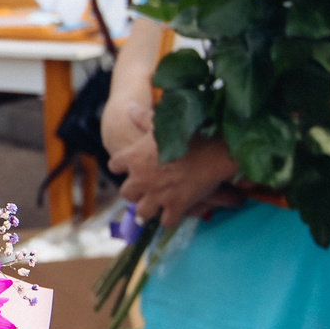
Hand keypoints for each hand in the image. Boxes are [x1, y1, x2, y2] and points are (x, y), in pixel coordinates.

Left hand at [107, 99, 242, 223]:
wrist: (215, 151)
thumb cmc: (189, 134)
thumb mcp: (162, 124)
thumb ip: (142, 118)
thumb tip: (129, 107)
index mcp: (133, 157)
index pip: (114, 166)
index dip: (123, 167)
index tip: (131, 167)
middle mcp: (140, 179)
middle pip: (126, 194)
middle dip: (135, 192)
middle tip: (145, 189)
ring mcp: (157, 195)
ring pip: (142, 212)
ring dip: (149, 209)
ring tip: (157, 204)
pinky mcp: (175, 206)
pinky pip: (166, 221)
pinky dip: (170, 218)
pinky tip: (175, 210)